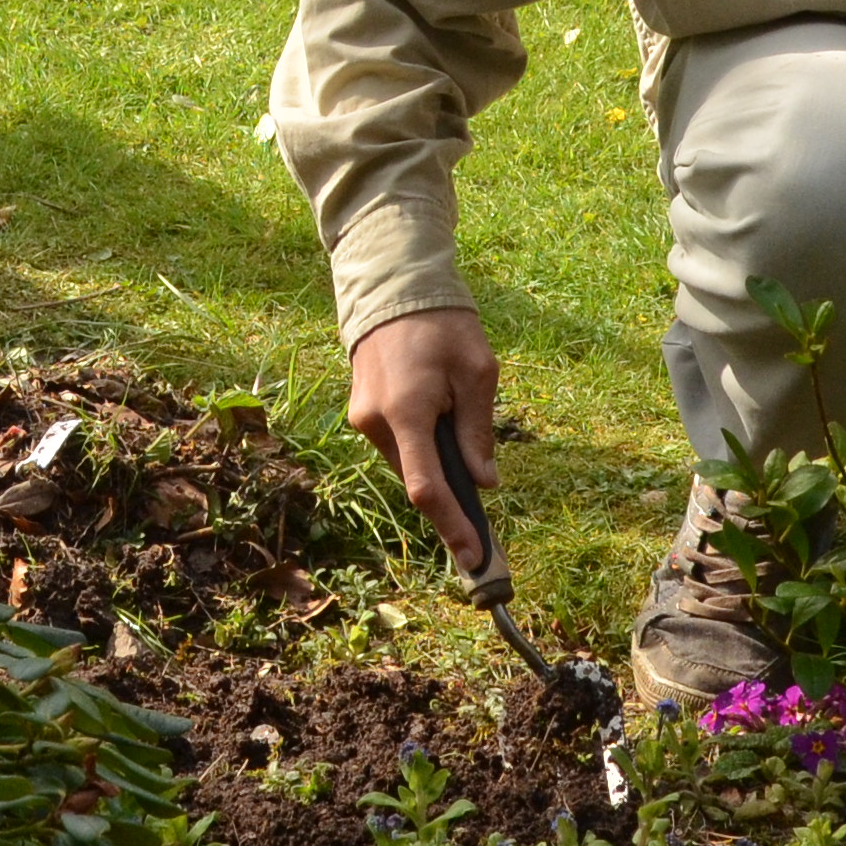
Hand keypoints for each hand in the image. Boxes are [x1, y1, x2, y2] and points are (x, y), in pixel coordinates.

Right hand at [343, 306, 499, 572]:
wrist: (393, 289)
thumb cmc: (443, 325)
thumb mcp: (477, 373)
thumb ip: (477, 432)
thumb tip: (484, 481)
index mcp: (406, 412)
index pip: (427, 487)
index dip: (452, 525)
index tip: (473, 557)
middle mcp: (375, 422)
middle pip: (417, 479)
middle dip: (450, 499)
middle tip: (483, 520)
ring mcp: (363, 418)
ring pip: (407, 464)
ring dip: (435, 469)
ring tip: (462, 446)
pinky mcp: (361, 412)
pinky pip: (398, 445)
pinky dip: (421, 450)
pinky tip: (440, 431)